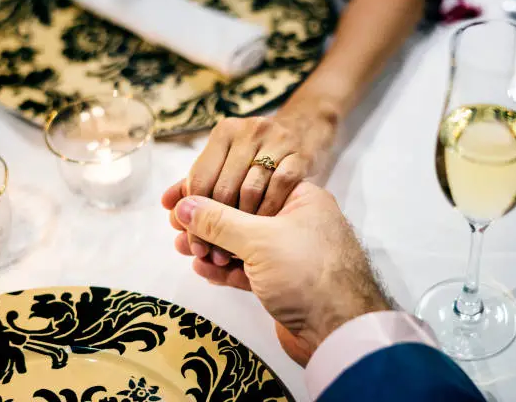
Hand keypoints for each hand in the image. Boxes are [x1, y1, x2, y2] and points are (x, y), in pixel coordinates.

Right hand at [163, 181, 388, 365]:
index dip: (210, 188)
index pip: (246, 182)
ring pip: (242, 244)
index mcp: (300, 198)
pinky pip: (248, 269)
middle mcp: (296, 221)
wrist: (339, 332)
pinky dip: (225, 268)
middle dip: (207, 222)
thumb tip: (184, 206)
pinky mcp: (282, 283)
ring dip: (212, 246)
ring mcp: (289, 254)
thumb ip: (219, 221)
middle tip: (176, 227)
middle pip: (242, 214)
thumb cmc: (306, 272)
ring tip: (183, 248)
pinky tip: (202, 267)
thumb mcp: (259, 239)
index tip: (177, 196)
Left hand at [174, 103, 337, 265]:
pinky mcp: (300, 156)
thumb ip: (198, 183)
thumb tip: (167, 203)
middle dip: (216, 229)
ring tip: (238, 252)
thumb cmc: (259, 155)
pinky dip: (268, 216)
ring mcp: (277, 141)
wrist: (307, 130)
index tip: (194, 244)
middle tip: (215, 255)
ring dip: (242, 228)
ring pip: (249, 192)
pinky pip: (278, 191)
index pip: (198, 180)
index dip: (193, 217)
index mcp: (224, 132)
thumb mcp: (228, 162)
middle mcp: (249, 131)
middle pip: (222, 189)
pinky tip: (264, 233)